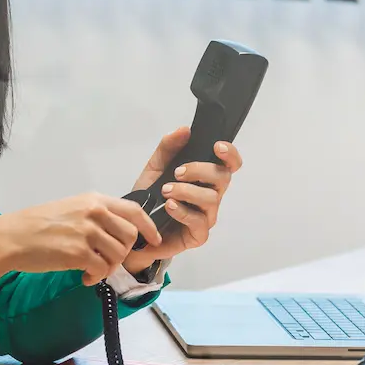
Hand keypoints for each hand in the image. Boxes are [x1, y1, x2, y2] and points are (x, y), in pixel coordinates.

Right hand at [0, 193, 160, 288]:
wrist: (11, 237)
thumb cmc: (35, 225)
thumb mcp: (69, 209)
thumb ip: (93, 216)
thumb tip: (115, 233)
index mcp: (93, 200)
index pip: (134, 210)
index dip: (149, 227)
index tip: (153, 240)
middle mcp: (94, 213)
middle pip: (130, 236)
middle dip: (124, 253)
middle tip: (108, 261)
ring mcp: (87, 233)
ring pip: (118, 255)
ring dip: (109, 268)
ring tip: (91, 270)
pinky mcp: (78, 253)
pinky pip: (102, 270)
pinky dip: (97, 277)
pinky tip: (84, 277)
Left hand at [129, 127, 243, 264]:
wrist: (135, 228)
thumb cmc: (150, 199)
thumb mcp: (155, 168)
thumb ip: (168, 148)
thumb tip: (185, 130)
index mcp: (205, 178)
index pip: (229, 165)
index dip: (229, 154)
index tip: (217, 146)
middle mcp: (211, 196)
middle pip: (223, 178)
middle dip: (200, 170)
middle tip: (176, 172)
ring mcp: (207, 216)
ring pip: (211, 199)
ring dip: (187, 191)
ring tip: (166, 191)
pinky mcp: (198, 235)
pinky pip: (198, 222)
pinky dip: (183, 211)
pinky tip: (169, 206)